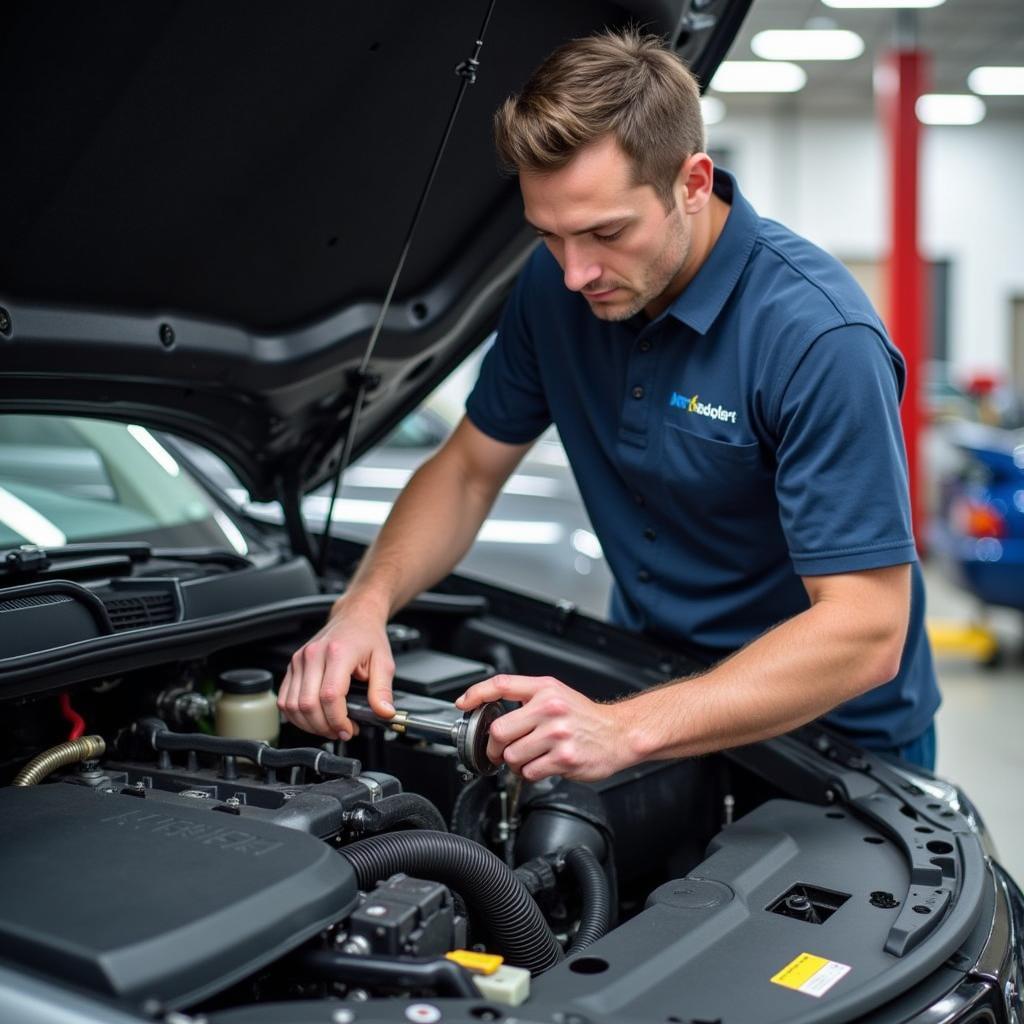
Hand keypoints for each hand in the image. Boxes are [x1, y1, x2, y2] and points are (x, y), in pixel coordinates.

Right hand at [278, 597, 394, 738]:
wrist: (355, 617)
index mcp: (337, 653)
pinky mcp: (292, 666)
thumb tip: (384, 713)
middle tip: (342, 731)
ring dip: (309, 724)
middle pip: (308, 704)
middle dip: (325, 727)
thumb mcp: (384, 662)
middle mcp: (313, 655)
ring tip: (329, 726)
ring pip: (292, 705)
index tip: (349, 729)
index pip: (330, 696)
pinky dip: (296, 716)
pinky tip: (313, 718)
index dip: (338, 720)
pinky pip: (284, 699)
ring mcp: (299, 660)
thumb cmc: (367, 636)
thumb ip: (383, 690)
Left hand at [455, 675, 631, 781]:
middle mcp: (550, 708)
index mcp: (545, 689)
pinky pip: (529, 772)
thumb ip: (526, 698)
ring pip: (512, 756)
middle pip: (499, 731)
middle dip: (494, 746)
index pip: (502, 685)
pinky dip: (530, 773)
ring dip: (514, 763)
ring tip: (530, 756)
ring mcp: (557, 734)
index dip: (476, 694)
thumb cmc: (584, 717)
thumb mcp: (556, 694)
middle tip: (500, 750)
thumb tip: (489, 708)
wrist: (619, 734)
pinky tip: (543, 764)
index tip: (463, 704)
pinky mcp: (564, 758)